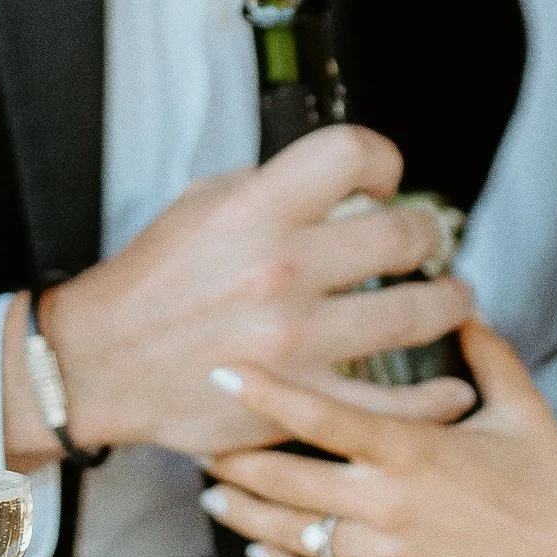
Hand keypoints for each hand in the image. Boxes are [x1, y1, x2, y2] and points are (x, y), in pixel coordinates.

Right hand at [6, 125, 476, 464]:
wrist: (100, 364)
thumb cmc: (152, 283)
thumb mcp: (200, 206)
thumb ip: (271, 187)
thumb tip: (340, 179)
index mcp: (254, 210)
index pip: (352, 155)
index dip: (384, 160)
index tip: (386, 180)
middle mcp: (280, 269)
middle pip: (402, 234)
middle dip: (428, 236)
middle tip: (427, 246)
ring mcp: (295, 340)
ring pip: (417, 312)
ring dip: (450, 302)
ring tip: (452, 301)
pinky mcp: (298, 400)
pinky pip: (394, 401)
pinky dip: (436, 396)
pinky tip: (456, 385)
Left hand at [197, 319, 556, 556]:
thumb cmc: (553, 485)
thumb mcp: (521, 409)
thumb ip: (485, 355)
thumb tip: (465, 307)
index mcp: (414, 448)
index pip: (323, 414)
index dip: (267, 392)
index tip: (223, 372)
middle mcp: (390, 502)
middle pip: (288, 476)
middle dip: (236, 457)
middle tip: (199, 438)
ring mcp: (388, 554)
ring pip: (294, 532)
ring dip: (245, 511)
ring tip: (213, 493)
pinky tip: (258, 550)